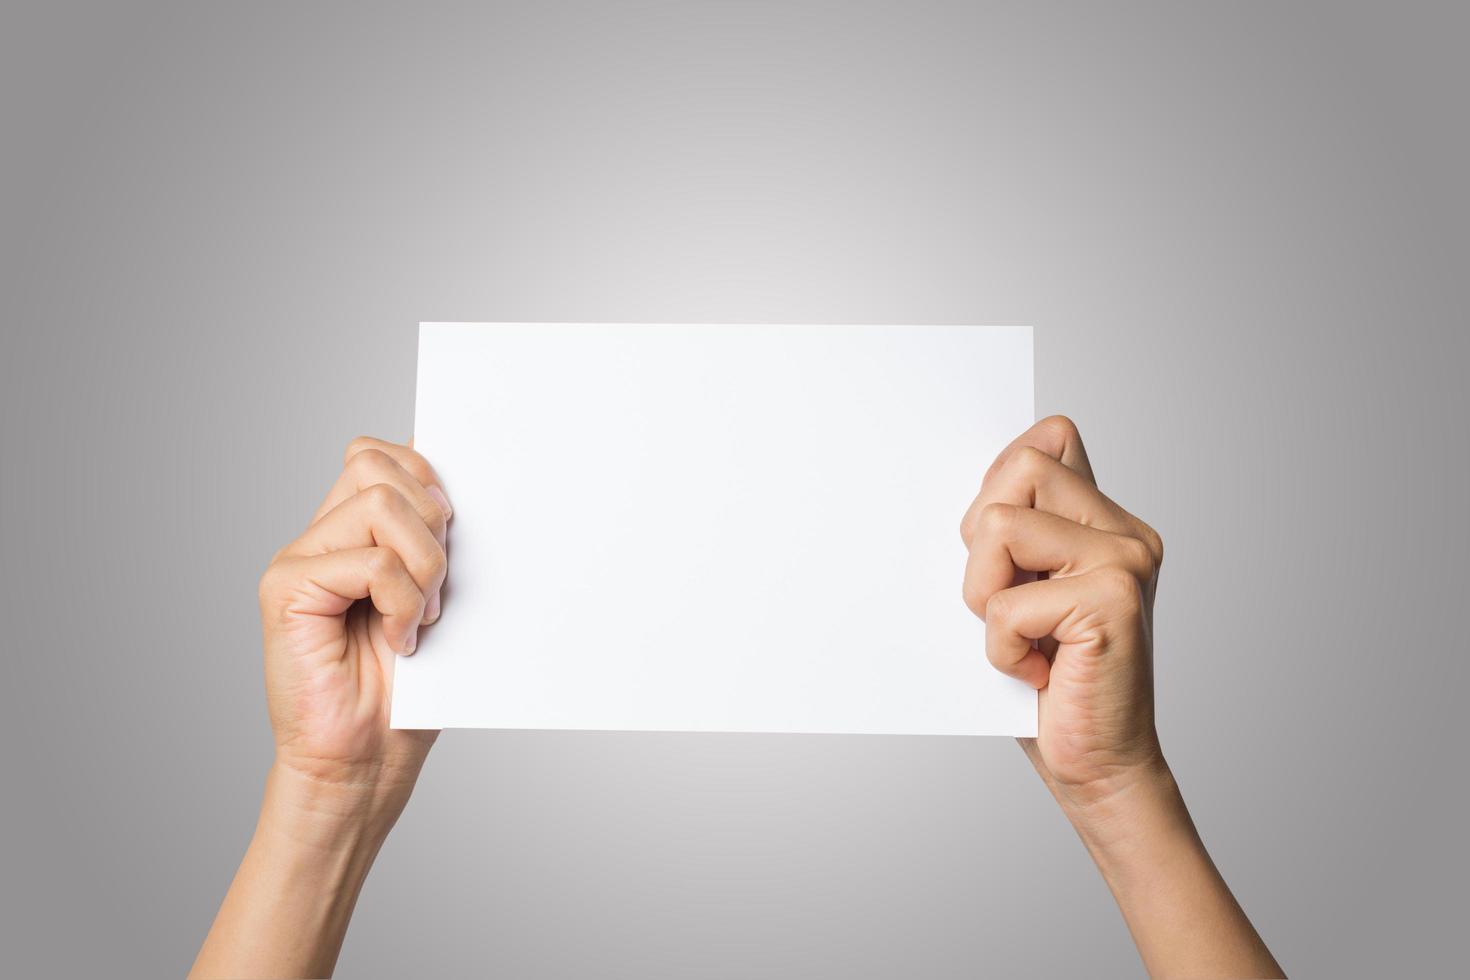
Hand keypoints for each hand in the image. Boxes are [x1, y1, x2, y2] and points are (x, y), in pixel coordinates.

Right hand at [194, 437, 452, 978]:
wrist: (365, 763)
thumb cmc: (403, 693)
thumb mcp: (435, 600)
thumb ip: (433, 542)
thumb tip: (458, 491)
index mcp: (352, 534)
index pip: (381, 455)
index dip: (426, 478)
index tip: (455, 532)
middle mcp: (319, 538)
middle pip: (379, 466)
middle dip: (432, 521)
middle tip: (438, 587)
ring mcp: (298, 561)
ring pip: (380, 503)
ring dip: (422, 563)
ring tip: (419, 616)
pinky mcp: (286, 590)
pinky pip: (368, 561)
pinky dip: (401, 600)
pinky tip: (398, 640)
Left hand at [962, 417, 1282, 977]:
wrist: (1095, 766)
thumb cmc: (1047, 685)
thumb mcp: (1017, 591)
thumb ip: (1014, 530)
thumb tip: (987, 471)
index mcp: (1107, 522)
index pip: (1046, 440)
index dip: (998, 487)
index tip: (1000, 552)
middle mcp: (1127, 534)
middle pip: (1018, 471)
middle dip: (982, 543)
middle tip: (1006, 604)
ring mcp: (1126, 563)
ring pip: (1000, 527)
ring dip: (985, 595)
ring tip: (1022, 638)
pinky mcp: (1113, 601)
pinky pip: (1007, 602)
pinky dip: (1001, 647)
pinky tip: (1038, 672)